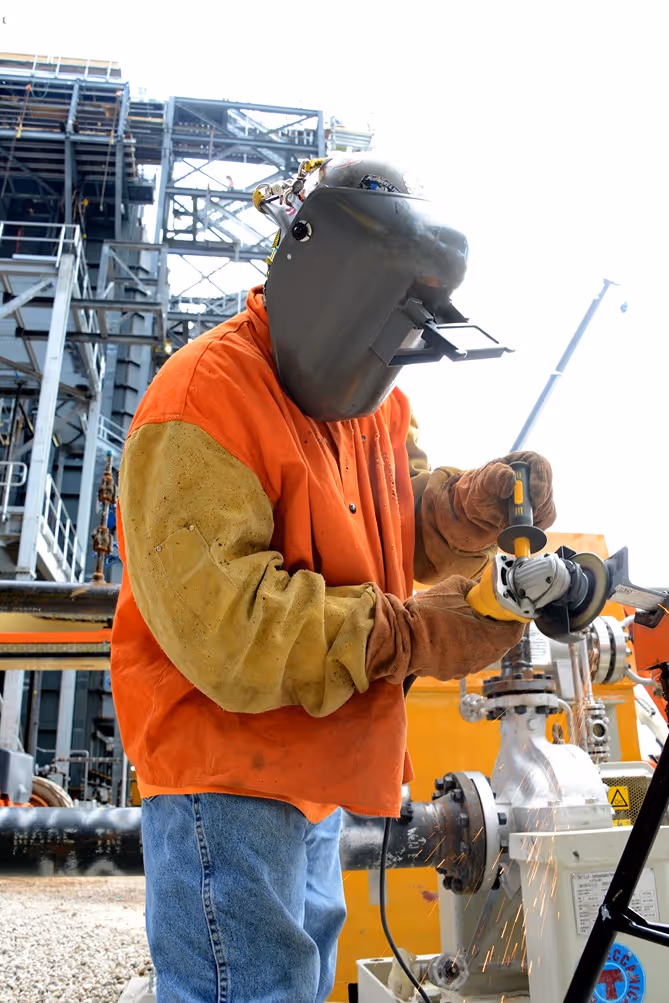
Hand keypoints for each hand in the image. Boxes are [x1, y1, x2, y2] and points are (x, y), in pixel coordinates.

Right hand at [366, 576, 523, 684]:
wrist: (398, 636)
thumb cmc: (427, 612)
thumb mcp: (455, 586)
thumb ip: (474, 588)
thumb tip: (481, 590)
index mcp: (489, 638)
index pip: (515, 631)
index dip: (515, 619)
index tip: (512, 610)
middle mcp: (481, 658)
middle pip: (500, 644)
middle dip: (497, 628)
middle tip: (490, 613)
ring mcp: (465, 668)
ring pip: (482, 652)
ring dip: (479, 638)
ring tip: (467, 623)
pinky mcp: (450, 672)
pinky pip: (464, 658)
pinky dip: (463, 647)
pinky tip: (451, 635)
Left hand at [434, 451, 555, 551]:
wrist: (480, 506)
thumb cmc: (482, 489)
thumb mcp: (483, 480)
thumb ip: (495, 476)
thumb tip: (512, 480)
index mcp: (523, 461)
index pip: (540, 464)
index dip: (540, 481)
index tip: (534, 499)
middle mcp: (535, 475)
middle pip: (547, 488)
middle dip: (538, 505)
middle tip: (525, 517)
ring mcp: (541, 492)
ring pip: (548, 505)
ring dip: (534, 517)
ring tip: (513, 521)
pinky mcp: (543, 508)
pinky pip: (547, 518)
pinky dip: (536, 525)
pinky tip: (520, 526)